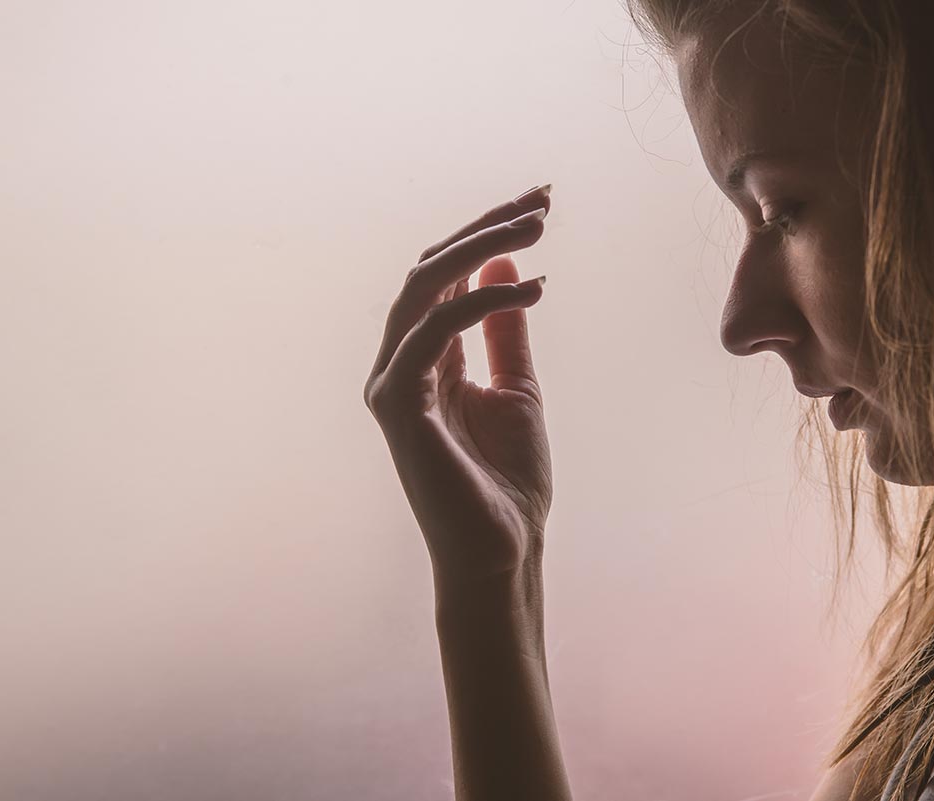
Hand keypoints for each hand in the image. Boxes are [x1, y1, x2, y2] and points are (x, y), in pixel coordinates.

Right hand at [363, 184, 553, 590]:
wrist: (503, 549)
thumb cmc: (506, 478)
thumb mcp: (517, 387)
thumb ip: (504, 328)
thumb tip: (510, 263)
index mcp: (424, 359)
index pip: (446, 278)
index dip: (487, 234)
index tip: (540, 204)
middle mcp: (399, 363)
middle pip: (429, 270)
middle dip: (484, 226)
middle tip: (542, 199)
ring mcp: (392, 383)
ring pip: (422, 288)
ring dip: (480, 247)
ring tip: (538, 227)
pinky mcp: (397, 405)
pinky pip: (433, 333)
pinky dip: (481, 302)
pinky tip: (533, 289)